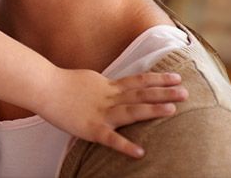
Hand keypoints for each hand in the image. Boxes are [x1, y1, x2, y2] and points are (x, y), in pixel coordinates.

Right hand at [40, 68, 187, 157]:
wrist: (44, 87)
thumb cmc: (62, 84)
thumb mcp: (88, 80)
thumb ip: (103, 86)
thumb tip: (112, 87)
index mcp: (108, 85)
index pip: (138, 81)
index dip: (157, 79)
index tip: (176, 77)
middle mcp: (109, 96)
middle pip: (141, 93)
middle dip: (164, 92)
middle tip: (186, 91)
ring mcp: (101, 112)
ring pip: (131, 110)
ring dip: (152, 109)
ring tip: (173, 110)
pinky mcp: (91, 128)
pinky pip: (110, 139)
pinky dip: (125, 146)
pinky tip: (140, 152)